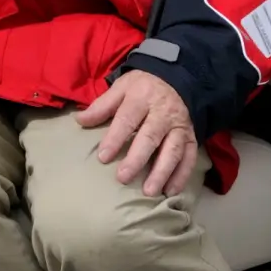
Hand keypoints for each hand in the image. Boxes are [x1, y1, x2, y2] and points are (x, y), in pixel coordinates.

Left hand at [76, 69, 197, 196]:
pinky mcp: (191, 137)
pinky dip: (182, 175)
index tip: (103, 157)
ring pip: (173, 150)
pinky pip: (189, 157)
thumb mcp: (121, 87)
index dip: (115, 138)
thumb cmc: (142, 86)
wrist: (176, 79)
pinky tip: (171, 191)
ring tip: (148, 191)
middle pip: (150, 137)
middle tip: (123, 177)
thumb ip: (102, 106)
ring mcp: (179, 126)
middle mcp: (163, 112)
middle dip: (137, 159)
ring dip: (162, 172)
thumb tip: (79, 120)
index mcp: (141, 98)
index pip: (127, 120)